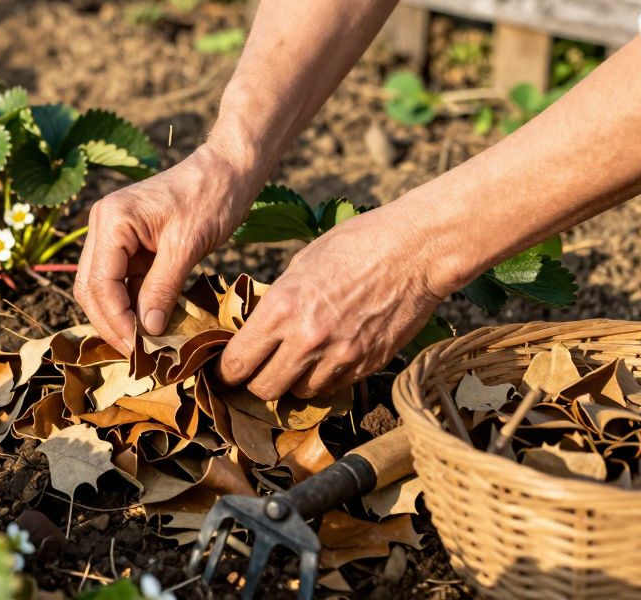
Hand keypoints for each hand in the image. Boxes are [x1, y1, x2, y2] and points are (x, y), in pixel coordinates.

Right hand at [75, 140, 253, 352]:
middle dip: (111, 323)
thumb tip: (147, 331)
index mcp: (111, 220)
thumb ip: (162, 288)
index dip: (115, 320)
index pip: (99, 282)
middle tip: (137, 355)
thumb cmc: (211, 196)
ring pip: (103, 287)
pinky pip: (123, 280)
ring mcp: (115, 234)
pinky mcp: (131, 243)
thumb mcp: (187, 245)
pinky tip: (149, 326)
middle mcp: (103, 225)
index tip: (138, 349)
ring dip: (120, 316)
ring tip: (143, 346)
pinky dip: (133, 304)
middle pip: (92, 287)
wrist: (229, 169)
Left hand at [217, 204, 452, 399]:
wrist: (414, 250)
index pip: (237, 363)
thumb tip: (256, 331)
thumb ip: (275, 305)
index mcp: (281, 308)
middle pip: (263, 389)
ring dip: (292, 383)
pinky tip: (327, 357)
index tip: (225, 372)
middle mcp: (306, 339)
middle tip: (258, 371)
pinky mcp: (367, 365)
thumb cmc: (354, 246)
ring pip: (299, 394)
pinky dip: (323, 379)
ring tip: (296, 361)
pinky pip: (333, 387)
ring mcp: (339, 356)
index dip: (225, 372)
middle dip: (255, 383)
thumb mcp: (299, 267)